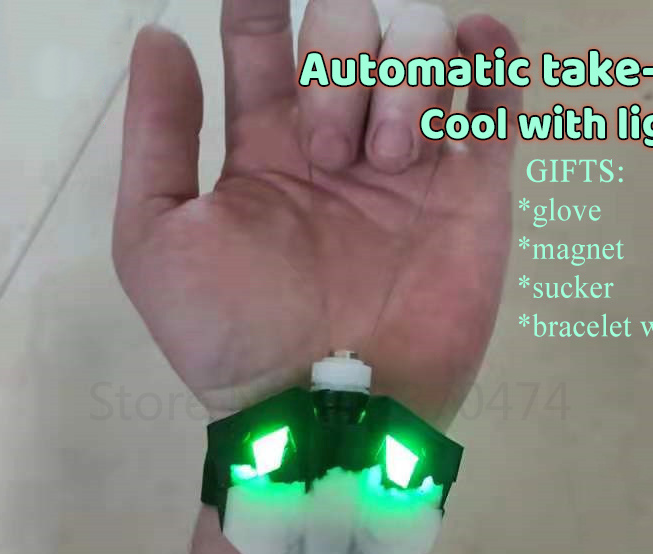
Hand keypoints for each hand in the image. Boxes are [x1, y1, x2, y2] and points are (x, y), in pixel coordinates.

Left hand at [113, 0, 520, 426]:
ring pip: (423, 48)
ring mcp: (412, 168)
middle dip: (335, 61)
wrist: (325, 414)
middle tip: (329, 150)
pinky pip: (497, 102)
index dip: (260, 3)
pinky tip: (474, 46)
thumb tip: (162, 39)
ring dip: (401, 73)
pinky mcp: (473, 195)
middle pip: (348, 30)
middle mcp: (340, 147)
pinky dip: (492, 58)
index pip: (264, 44)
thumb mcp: (157, 244)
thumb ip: (155, 141)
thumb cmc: (234, 336)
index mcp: (266, 153)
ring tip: (385, 158)